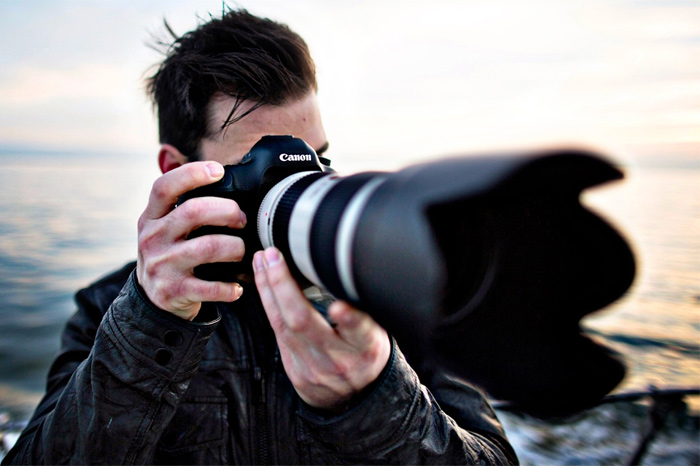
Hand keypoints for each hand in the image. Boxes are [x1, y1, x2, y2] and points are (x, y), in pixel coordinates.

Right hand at [137, 161, 246, 319]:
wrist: (152, 298)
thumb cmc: (169, 253)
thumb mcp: (164, 226)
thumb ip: (183, 206)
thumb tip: (224, 179)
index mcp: (151, 217)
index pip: (164, 187)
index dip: (191, 173)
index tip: (218, 171)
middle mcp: (153, 238)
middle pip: (194, 211)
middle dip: (227, 210)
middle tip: (241, 219)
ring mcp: (162, 265)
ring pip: (209, 247)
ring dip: (235, 247)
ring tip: (241, 251)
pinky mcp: (174, 291)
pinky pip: (211, 287)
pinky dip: (230, 287)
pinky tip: (237, 287)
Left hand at [253, 247, 390, 411]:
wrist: (355, 398)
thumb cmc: (366, 352)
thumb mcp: (377, 332)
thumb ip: (363, 309)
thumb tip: (344, 270)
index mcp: (366, 346)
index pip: (360, 330)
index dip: (350, 318)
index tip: (339, 307)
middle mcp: (338, 359)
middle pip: (305, 323)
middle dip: (283, 285)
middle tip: (272, 256)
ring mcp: (313, 367)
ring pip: (283, 325)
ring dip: (268, 289)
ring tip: (262, 262)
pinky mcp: (295, 371)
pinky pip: (277, 333)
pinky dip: (268, 304)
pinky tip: (262, 283)